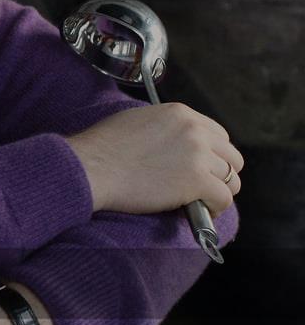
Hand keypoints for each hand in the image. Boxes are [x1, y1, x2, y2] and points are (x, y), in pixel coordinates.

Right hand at [66, 103, 242, 217]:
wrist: (92, 166)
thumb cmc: (103, 147)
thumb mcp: (137, 120)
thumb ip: (164, 127)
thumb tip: (172, 143)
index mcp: (181, 114)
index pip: (218, 135)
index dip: (212, 154)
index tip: (202, 167)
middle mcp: (195, 131)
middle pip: (232, 156)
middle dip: (221, 173)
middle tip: (204, 186)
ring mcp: (198, 156)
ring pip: (231, 179)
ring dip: (218, 191)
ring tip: (202, 202)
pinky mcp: (196, 181)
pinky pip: (224, 198)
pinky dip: (216, 208)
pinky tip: (202, 211)